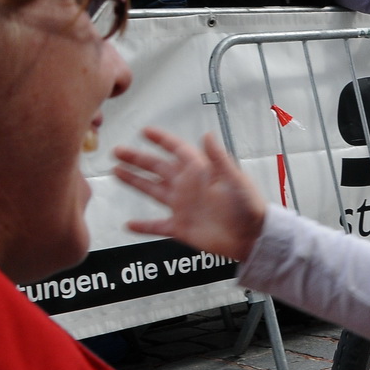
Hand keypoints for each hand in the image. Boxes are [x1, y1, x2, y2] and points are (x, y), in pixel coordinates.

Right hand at [113, 128, 267, 259]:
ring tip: (115, 171)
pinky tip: (129, 224)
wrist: (253, 238)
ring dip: (134, 181)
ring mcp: (183, 207)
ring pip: (152, 190)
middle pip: (157, 168)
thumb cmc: (250, 208)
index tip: (145, 131)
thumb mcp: (236, 180)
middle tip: (117, 150)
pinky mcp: (182, 228)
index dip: (162, 140)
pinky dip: (143, 226)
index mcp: (201, 173)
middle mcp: (188, 187)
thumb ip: (219, 159)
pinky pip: (158, 226)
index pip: (177, 150)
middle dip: (137, 159)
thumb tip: (207, 135)